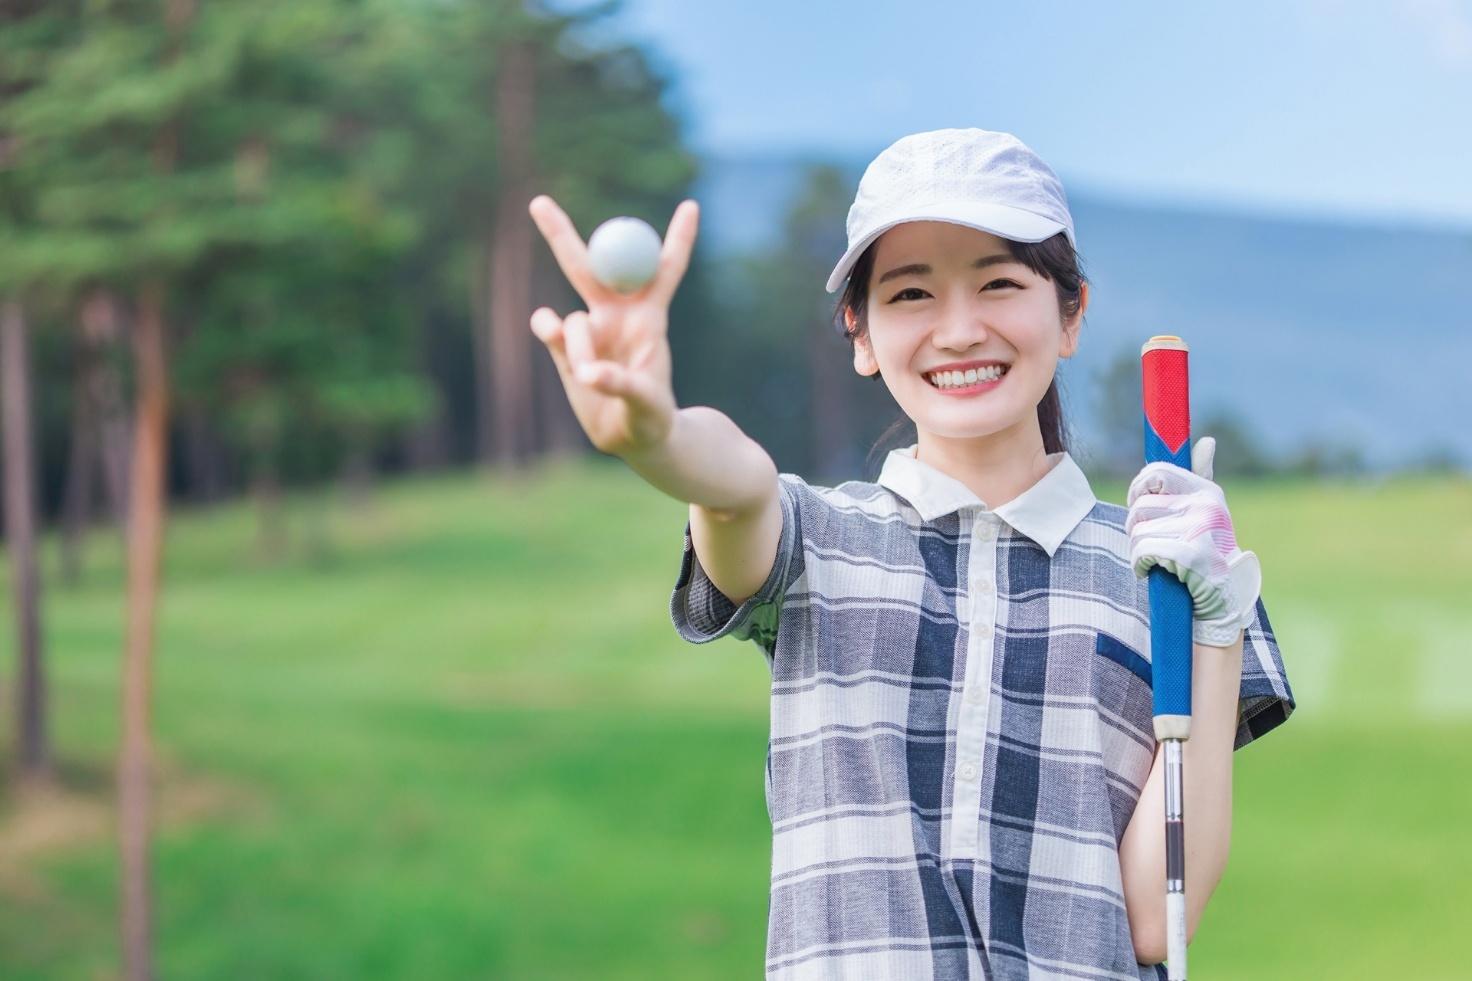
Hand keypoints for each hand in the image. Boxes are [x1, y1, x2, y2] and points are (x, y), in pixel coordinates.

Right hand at [527, 194, 696, 457]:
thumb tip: (589, 372)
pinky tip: (554, 340)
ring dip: (579, 347)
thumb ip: (621, 385)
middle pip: (595, 264)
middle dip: (562, 234)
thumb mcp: (646, 406)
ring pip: (572, 317)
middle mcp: (618, 314)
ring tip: (591, 379)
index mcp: (650, 319)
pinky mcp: (567, 347)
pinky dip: (547, 330)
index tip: (692, 203)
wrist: (631, 438)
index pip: (665, 268)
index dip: (678, 237)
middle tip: (537, 201)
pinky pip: (548, 328)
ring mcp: (591, 328)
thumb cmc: (651, 419)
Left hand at [1126, 437, 1261, 646]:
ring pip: (1138, 531)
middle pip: (1140, 506)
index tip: (1137, 504)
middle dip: (1135, 527)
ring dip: (1138, 550)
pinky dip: (1140, 565)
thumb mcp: (1207, 511)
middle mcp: (1206, 506)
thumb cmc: (1209, 550)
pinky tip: (1154, 572)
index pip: (1156, 473)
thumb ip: (1202, 476)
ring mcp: (1199, 529)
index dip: (1138, 488)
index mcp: (1207, 491)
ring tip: (1158, 560)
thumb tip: (1207, 441)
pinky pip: (1142, 551)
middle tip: (1148, 542)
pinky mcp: (1189, 554)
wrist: (1224, 599)